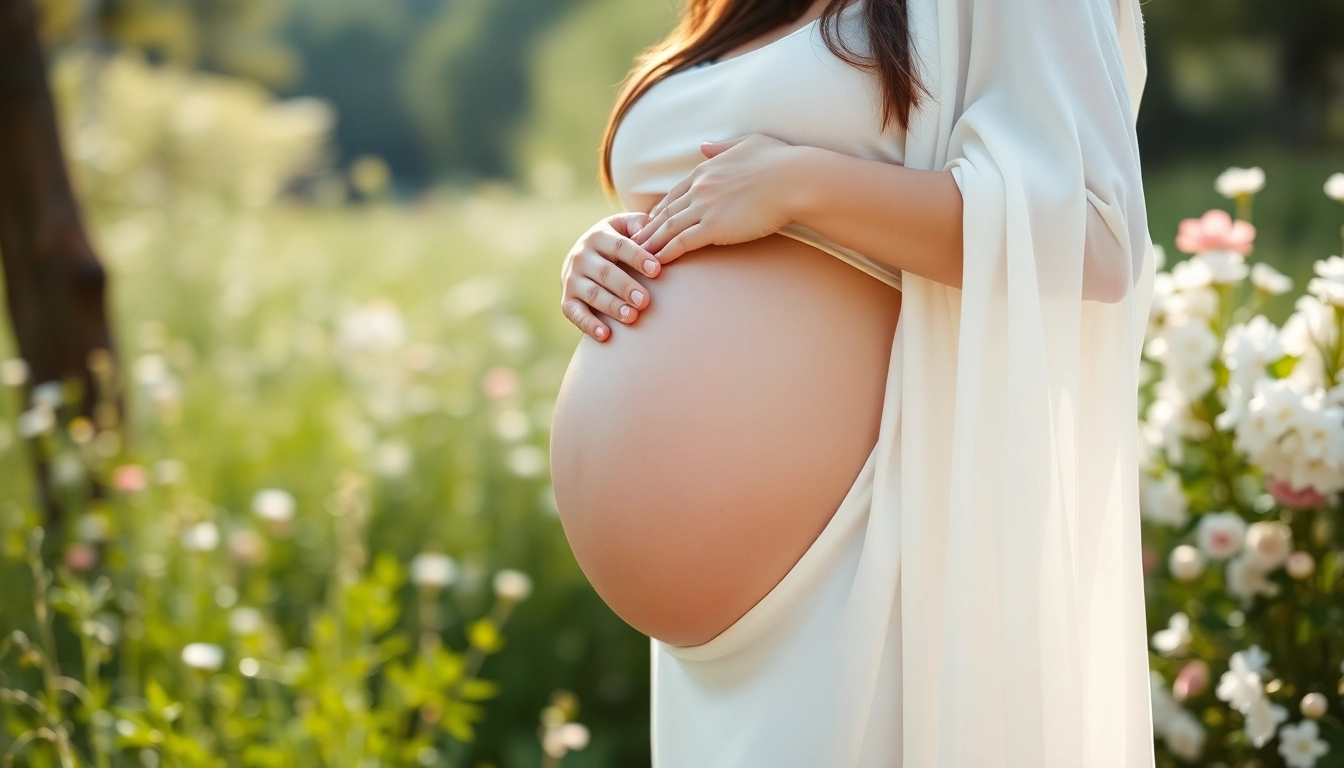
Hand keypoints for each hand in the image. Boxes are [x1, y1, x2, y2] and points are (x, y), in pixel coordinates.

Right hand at [560, 212, 661, 341]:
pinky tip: (605, 335)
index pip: (620, 246)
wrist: (581, 258)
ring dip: (611, 306)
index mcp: (598, 236)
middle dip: (625, 287)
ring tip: (631, 317)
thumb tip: (649, 225)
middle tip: (644, 300)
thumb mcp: (622, 227)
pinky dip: (588, 325)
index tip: (657, 269)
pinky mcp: (567, 300)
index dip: (638, 257)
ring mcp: (572, 279)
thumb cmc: (614, 243)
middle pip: (605, 273)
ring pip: (591, 294)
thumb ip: (637, 223)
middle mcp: (581, 257)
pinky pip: (575, 313)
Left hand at [632, 133, 800, 263]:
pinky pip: (682, 242)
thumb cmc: (781, 160)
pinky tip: (656, 262)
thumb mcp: (749, 143)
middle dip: (648, 228)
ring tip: (636, 256)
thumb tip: (703, 146)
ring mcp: (705, 207)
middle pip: (666, 212)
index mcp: (707, 168)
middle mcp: (700, 186)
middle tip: (632, 242)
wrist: (796, 179)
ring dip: (650, 244)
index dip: (660, 209)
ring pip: (668, 228)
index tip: (650, 221)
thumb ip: (723, 147)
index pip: (675, 192)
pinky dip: (666, 253)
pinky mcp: (714, 227)